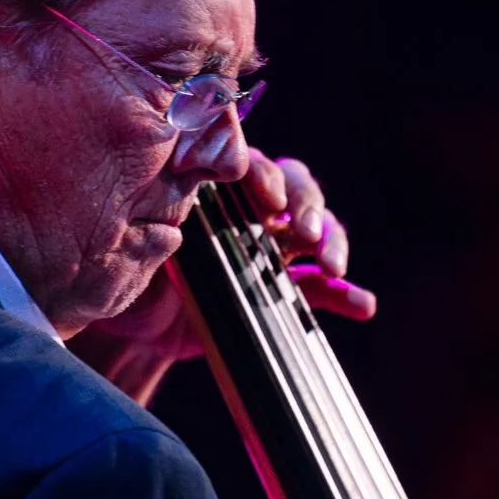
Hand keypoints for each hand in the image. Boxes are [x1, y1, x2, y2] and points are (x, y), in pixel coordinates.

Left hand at [74, 148, 375, 399]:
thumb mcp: (138, 253)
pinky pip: (323, 287)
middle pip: (296, 189)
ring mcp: (274, 247)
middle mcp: (252, 210)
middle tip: (303, 232)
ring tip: (333, 266)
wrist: (144, 332)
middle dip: (305, 207)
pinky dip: (345, 294)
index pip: (252, 166)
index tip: (268, 201)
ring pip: (319, 229)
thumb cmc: (136, 278)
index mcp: (218, 189)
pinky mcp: (286, 287)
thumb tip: (170, 229)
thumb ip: (155, 234)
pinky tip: (362, 303)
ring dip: (332, 241)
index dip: (266, 178)